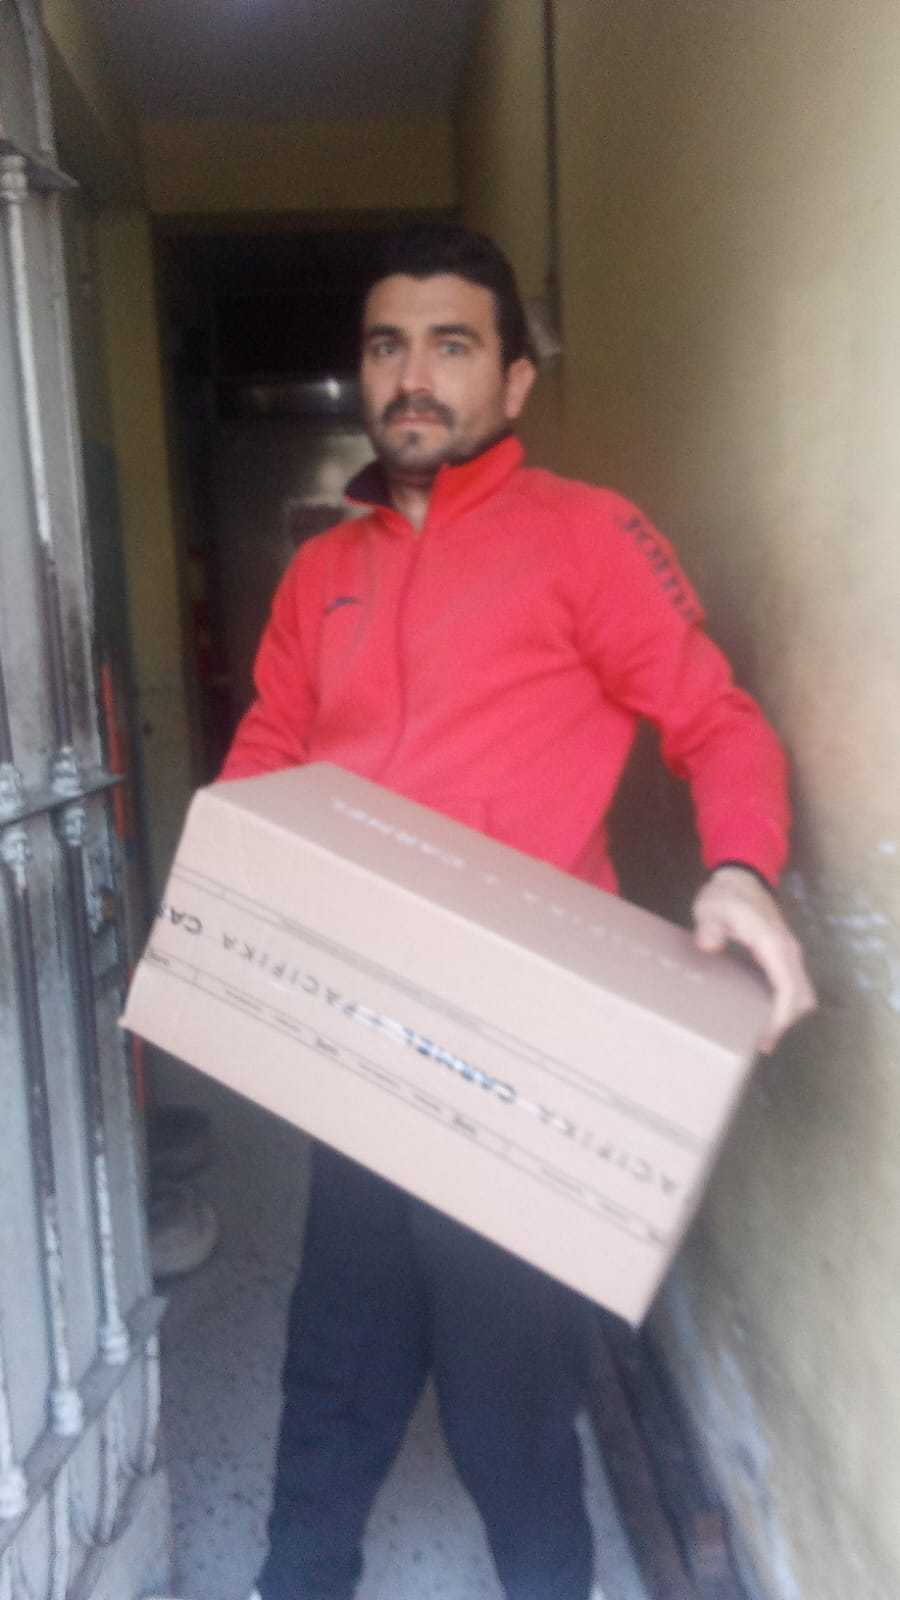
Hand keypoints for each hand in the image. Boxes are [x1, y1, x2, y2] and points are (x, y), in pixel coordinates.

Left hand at [692, 866, 816, 1052]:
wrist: (741, 877)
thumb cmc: (725, 895)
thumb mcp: (710, 907)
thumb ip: (709, 926)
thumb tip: (709, 945)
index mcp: (773, 943)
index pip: (788, 988)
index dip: (779, 1017)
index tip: (765, 1037)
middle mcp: (788, 951)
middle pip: (801, 998)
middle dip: (784, 1023)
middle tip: (759, 1042)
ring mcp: (789, 954)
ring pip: (801, 994)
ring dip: (787, 1016)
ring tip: (761, 1036)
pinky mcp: (784, 956)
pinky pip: (793, 987)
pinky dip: (784, 1005)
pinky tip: (763, 1017)